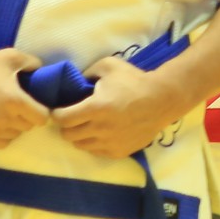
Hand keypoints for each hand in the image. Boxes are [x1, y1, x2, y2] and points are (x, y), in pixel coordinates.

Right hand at [0, 44, 48, 150]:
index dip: (40, 111)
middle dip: (25, 117)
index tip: (33, 105)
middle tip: (15, 106)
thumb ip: (32, 63)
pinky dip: (1, 136)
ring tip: (2, 113)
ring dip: (12, 127)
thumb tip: (42, 71)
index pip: (41, 118)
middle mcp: (5, 119)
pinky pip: (0, 144)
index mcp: (16, 102)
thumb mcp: (11, 57)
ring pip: (14, 135)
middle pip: (28, 127)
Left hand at [55, 58, 184, 158]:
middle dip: (66, 126)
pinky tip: (100, 133)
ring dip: (79, 136)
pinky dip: (94, 143)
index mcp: (95, 108)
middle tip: (72, 118)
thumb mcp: (108, 66)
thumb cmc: (134, 81)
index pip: (63, 119)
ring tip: (86, 126)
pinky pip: (97, 152)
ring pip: (81, 146)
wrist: (162, 100)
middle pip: (68, 136)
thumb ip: (87, 72)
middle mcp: (100, 129)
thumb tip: (75, 84)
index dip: (57, 114)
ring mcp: (110, 143)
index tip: (59, 110)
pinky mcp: (119, 151)